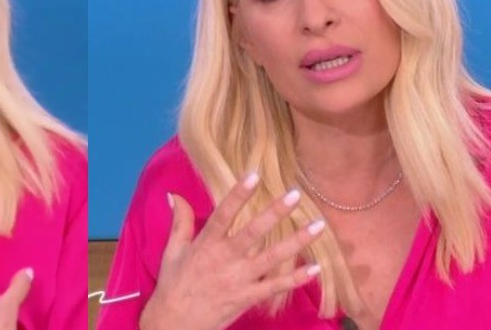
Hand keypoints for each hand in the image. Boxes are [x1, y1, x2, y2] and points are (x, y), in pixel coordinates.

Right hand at [139, 173, 324, 329]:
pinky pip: (275, 286)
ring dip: (296, 241)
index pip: (223, 214)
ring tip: (318, 225)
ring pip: (271, 257)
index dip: (238, 195)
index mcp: (206, 244)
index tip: (254, 176)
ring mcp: (238, 279)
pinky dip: (295, 278)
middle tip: (295, 194)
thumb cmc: (173, 286)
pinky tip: (315, 268)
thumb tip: (175, 194)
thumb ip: (179, 222)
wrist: (174, 324)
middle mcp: (224, 258)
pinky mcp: (247, 297)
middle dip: (275, 212)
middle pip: (253, 232)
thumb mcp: (172, 251)